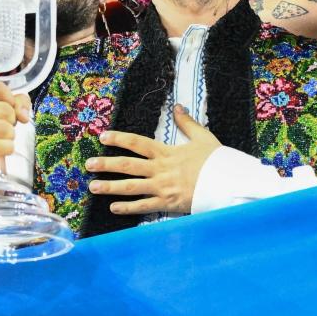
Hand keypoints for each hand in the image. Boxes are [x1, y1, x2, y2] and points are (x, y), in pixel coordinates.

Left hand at [86, 105, 220, 214]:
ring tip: (93, 187)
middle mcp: (160, 170)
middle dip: (105, 164)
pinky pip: (143, 207)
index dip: (118, 139)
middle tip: (88, 164)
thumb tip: (178, 107)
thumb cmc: (216, 161)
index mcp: (166, 152)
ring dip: (110, 187)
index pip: (137, 143)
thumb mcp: (203, 137)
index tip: (103, 137)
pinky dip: (127, 208)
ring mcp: (162, 188)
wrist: (228, 184)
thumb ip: (187, 123)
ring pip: (130, 187)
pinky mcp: (167, 204)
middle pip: (127, 165)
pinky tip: (113, 208)